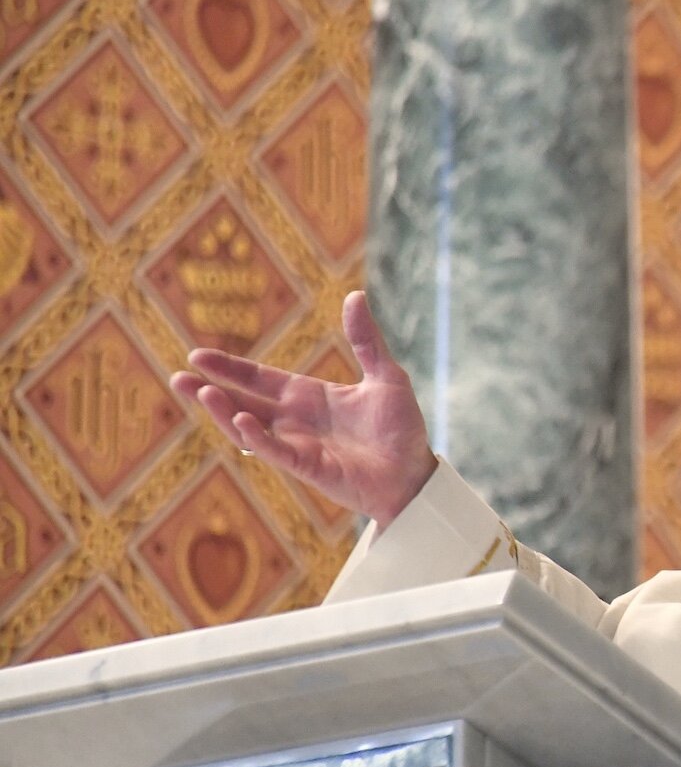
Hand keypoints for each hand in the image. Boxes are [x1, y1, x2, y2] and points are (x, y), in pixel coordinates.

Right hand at [171, 291, 437, 528]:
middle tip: (178, 377)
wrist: (416, 472)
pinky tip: (241, 421)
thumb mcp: (385, 375)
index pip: (261, 379)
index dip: (231, 368)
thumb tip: (355, 294)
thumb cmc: (401, 428)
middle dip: (210, 391)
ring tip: (200, 393)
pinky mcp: (310, 468)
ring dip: (225, 413)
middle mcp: (297, 421)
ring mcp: (300, 446)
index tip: (198, 355)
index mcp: (310, 397)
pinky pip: (278, 452)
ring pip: (251, 429)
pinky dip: (258, 438)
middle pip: (244, 403)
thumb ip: (366, 339)